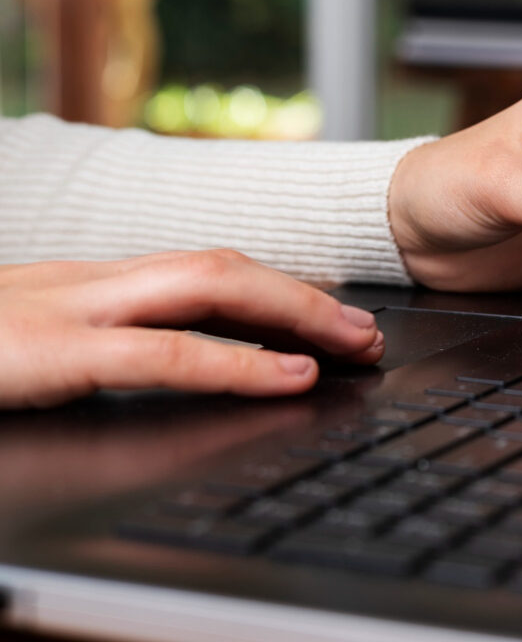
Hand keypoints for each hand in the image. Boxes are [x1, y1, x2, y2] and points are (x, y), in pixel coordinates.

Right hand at [0, 250, 382, 408]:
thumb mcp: (34, 341)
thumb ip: (102, 344)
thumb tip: (175, 359)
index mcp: (89, 282)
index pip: (202, 269)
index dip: (274, 288)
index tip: (328, 312)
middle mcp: (90, 282)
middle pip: (223, 266)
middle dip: (304, 294)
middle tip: (367, 328)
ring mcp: (70, 309)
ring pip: (210, 288)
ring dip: (295, 313)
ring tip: (354, 342)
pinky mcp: (51, 353)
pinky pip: (166, 352)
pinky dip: (239, 361)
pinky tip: (289, 374)